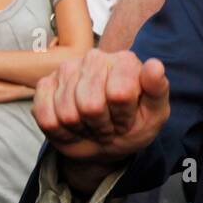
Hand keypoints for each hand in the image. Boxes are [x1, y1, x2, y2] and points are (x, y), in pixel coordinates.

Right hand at [32, 49, 169, 166]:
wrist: (105, 144)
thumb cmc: (132, 126)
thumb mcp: (154, 115)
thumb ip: (157, 91)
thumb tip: (154, 65)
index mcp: (125, 61)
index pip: (120, 94)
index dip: (123, 117)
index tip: (128, 119)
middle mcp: (95, 58)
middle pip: (91, 106)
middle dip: (102, 126)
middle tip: (109, 125)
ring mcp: (67, 69)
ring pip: (68, 114)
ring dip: (83, 130)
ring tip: (93, 125)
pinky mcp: (45, 85)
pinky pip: (47, 118)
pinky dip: (62, 132)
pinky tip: (73, 126)